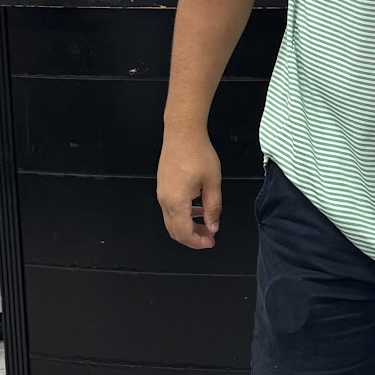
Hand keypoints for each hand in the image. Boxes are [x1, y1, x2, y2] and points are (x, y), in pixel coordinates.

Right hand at [158, 132, 221, 248]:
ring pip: (172, 220)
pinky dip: (183, 214)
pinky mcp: (163, 186)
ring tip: (206, 223)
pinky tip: (197, 208)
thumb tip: (213, 226)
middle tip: (209, 237)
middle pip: (174, 230)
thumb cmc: (198, 153)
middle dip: (192, 237)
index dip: (197, 242)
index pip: (184, 233)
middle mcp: (164, 200)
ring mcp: (161, 193)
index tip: (211, 241)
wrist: (182, 132)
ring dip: (188, 226)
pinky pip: (170, 208)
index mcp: (176, 201)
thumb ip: (213, 207)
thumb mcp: (212, 182)